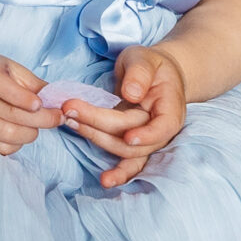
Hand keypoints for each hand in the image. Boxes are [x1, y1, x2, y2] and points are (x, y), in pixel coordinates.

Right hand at [0, 49, 59, 155]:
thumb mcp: (8, 66)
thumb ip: (32, 83)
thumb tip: (58, 101)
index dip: (21, 97)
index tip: (40, 103)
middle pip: (10, 115)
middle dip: (42, 120)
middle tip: (57, 118)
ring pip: (6, 136)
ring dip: (30, 134)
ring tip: (36, 126)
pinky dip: (15, 143)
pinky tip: (18, 133)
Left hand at [56, 45, 187, 188]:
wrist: (154, 74)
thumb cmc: (150, 65)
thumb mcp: (145, 59)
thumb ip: (139, 74)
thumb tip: (131, 94)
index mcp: (170, 108)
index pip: (164, 127)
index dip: (147, 134)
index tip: (128, 135)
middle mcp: (162, 129)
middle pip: (132, 137)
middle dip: (98, 124)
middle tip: (69, 108)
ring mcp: (148, 140)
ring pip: (124, 150)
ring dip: (95, 137)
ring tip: (69, 121)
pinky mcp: (134, 144)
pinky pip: (129, 164)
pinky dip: (119, 174)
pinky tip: (104, 180)